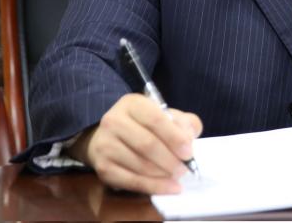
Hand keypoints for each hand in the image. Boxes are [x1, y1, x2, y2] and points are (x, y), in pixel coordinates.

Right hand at [71, 93, 202, 194]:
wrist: (111, 138)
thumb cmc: (145, 126)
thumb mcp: (164, 115)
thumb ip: (183, 122)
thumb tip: (189, 138)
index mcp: (132, 104)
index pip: (155, 119)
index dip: (175, 138)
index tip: (189, 152)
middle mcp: (113, 121)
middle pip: (147, 144)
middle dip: (170, 160)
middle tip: (185, 169)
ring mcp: (105, 145)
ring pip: (140, 164)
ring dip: (163, 175)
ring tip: (177, 177)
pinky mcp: (102, 167)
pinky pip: (132, 181)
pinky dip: (154, 187)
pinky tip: (169, 188)